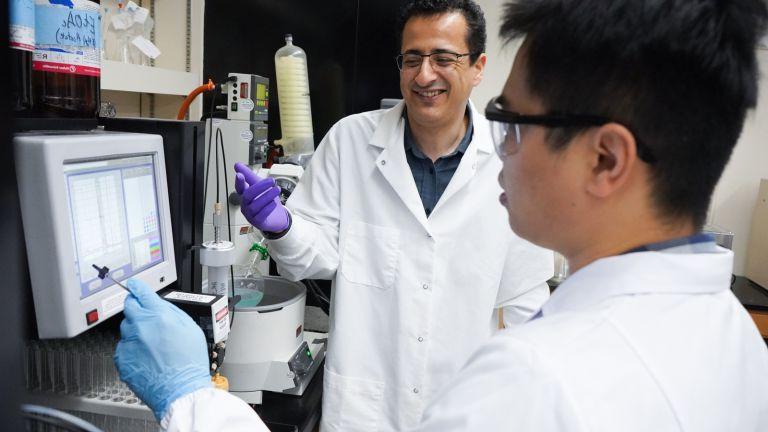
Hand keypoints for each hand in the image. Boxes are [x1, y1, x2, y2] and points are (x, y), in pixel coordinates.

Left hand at [115, 279, 211, 420]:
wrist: (180, 390)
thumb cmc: (189, 363)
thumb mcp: (191, 328)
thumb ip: (171, 312)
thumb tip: (158, 304)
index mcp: (159, 315)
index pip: (141, 293)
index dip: (136, 287)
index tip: (133, 285)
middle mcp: (141, 326)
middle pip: (129, 307)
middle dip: (135, 308)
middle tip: (145, 318)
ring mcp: (130, 342)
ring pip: (126, 328)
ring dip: (135, 330)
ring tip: (151, 345)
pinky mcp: (122, 358)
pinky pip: (122, 347)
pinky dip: (131, 349)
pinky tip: (145, 357)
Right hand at [234, 162, 289, 232]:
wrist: (276, 217)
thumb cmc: (266, 200)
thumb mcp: (259, 185)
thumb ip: (249, 175)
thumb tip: (237, 164)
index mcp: (244, 195)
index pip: (239, 188)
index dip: (239, 182)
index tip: (239, 175)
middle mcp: (245, 205)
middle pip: (248, 195)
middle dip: (259, 187)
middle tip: (271, 180)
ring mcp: (250, 214)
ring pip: (255, 205)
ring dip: (267, 196)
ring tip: (277, 189)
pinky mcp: (257, 222)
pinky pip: (261, 215)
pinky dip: (268, 207)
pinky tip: (274, 202)